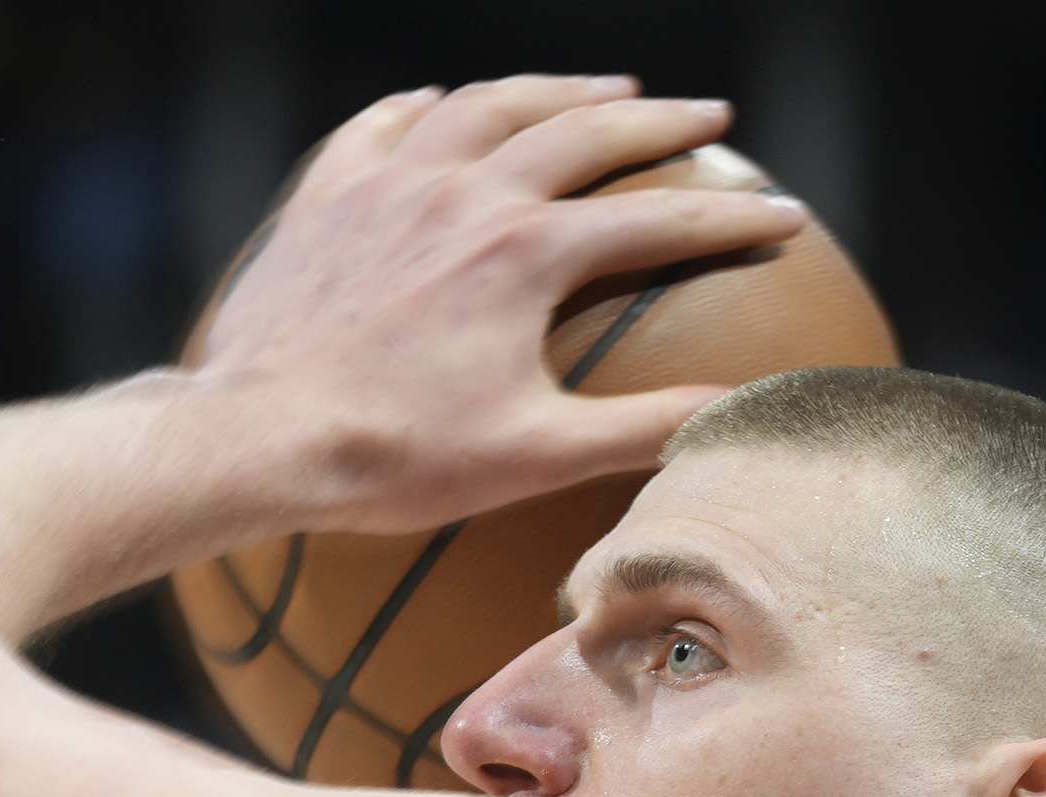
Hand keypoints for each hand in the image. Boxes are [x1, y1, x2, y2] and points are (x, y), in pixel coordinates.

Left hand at [184, 78, 809, 532]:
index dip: (730, 222)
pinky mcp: (328, 197)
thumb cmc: (397, 458)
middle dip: (656, 122)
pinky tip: (440, 104)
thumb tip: (733, 417)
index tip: (785, 218)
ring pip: (487, 106)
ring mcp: (391, 183)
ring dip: (553, 92)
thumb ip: (641, 429)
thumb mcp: (535, 455)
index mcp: (525, 251)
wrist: (259, 439)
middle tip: (708, 119)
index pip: (655, 223)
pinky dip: (423, 108)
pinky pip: (382, 125)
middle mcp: (465, 192)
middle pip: (582, 130)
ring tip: (598, 89)